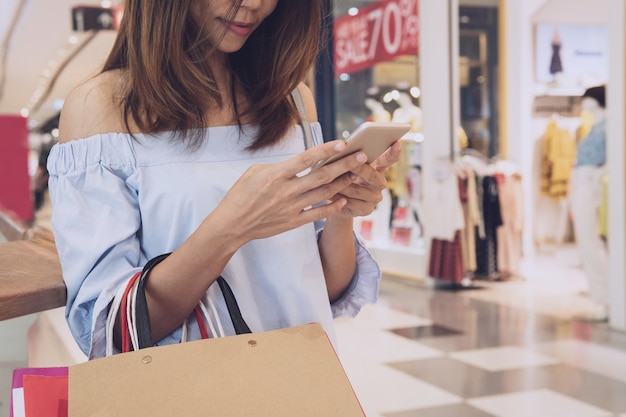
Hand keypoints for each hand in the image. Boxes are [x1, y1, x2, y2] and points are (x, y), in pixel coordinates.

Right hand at [209, 140, 368, 242]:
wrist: (232, 225)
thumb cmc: (241, 195)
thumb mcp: (254, 172)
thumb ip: (278, 166)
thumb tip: (297, 161)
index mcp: (276, 174)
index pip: (306, 158)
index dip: (326, 150)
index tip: (343, 143)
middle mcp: (287, 190)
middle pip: (323, 175)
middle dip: (345, 165)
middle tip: (362, 156)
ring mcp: (292, 207)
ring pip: (324, 193)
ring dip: (343, 183)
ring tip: (358, 174)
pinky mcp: (293, 221)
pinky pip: (318, 214)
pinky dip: (332, 207)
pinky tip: (343, 199)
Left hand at [330, 140, 401, 217]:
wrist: (338, 202)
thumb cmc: (342, 177)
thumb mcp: (347, 166)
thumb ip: (350, 158)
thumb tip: (344, 149)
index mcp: (377, 168)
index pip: (389, 159)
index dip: (393, 152)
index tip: (396, 143)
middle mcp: (380, 183)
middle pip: (371, 175)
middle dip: (359, 169)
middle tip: (350, 165)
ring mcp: (374, 198)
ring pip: (357, 190)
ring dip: (341, 185)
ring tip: (328, 179)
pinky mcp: (366, 210)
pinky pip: (350, 203)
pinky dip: (338, 198)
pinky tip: (328, 194)